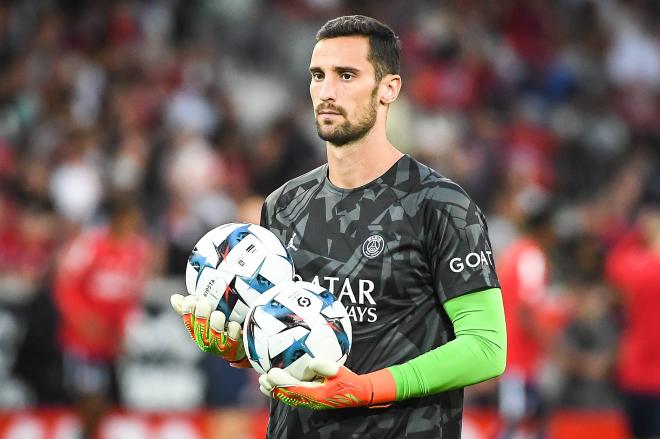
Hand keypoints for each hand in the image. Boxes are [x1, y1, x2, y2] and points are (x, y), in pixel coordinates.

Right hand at [171, 294, 249, 366]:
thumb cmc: (216, 328)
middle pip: (200, 324)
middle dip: (202, 312)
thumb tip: (174, 297)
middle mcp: (204, 340)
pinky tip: (234, 323)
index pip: (187, 318)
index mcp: (195, 330)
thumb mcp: (201, 318)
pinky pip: (233, 333)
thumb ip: (189, 309)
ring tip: (220, 314)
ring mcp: (218, 345)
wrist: (236, 347)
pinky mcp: (233, 347)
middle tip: (206, 304)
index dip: (189, 307)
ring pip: (215, 330)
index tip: (194, 298)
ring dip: (217, 319)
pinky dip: (233, 327)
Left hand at [258, 358, 395, 409]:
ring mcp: (309, 401)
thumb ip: (327, 367)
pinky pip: (292, 396)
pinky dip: (282, 391)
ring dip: (274, 391)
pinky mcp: (311, 399)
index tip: (270, 373)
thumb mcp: (341, 371)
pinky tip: (276, 385)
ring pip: (287, 398)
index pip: (293, 389)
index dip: (280, 382)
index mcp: (315, 394)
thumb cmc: (348, 381)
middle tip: (262, 379)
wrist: (357, 393)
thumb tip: (312, 361)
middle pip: (286, 396)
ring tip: (263, 383)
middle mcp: (310, 400)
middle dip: (273, 388)